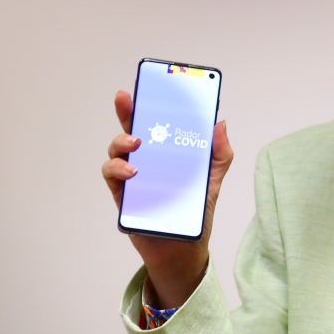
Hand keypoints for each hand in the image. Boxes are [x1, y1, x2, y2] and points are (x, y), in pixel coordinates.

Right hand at [102, 91, 233, 307]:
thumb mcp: (214, 179)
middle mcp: (147, 161)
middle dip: (127, 111)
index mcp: (167, 152)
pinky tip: (133, 173)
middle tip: (127, 99)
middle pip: (131, 130)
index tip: (149, 85)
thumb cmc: (196, 212)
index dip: (151, 103)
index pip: (156, 122)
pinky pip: (112, 177)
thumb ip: (220, 153)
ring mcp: (132, 177)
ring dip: (122, 142)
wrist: (184, 249)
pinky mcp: (123, 196)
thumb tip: (220, 123)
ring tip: (136, 144)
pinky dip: (118, 170)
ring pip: (116, 151)